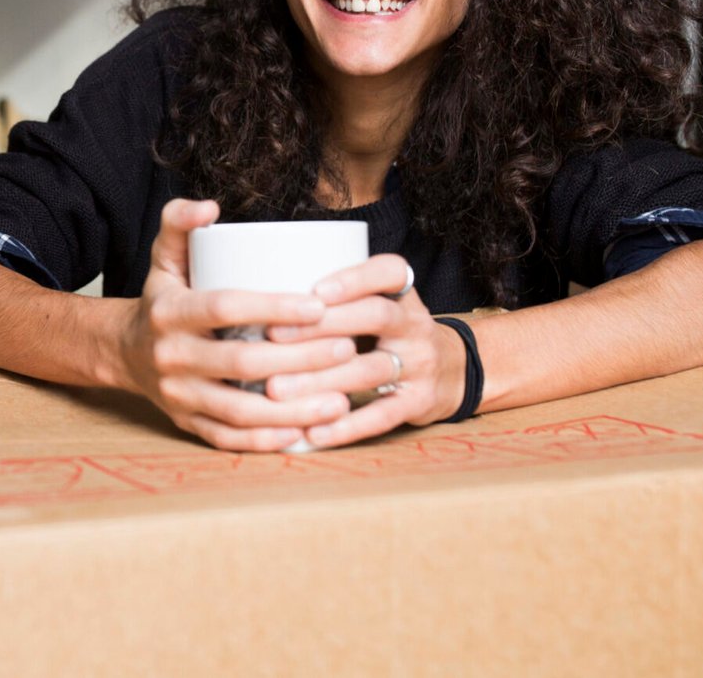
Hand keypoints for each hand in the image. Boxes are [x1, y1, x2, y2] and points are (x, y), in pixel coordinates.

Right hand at [117, 199, 359, 451]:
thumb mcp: (164, 257)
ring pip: (240, 410)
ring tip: (341, 399)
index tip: (319, 305)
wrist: (125, 352)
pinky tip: (305, 433)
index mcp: (169, 311)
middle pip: (242, 361)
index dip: (273, 307)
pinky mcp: (186, 423)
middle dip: (300, 358)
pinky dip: (266, 441)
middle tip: (348, 347)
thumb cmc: (163, 299)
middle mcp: (170, 356)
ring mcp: (177, 395)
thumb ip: (179, 221)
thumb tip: (212, 207)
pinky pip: (229, 438)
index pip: (224, 306)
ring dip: (294, 410)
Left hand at [262, 253, 465, 447]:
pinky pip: (382, 416)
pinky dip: (346, 426)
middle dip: (322, 326)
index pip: (389, 272)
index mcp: (401, 293)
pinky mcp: (419, 403)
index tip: (314, 291)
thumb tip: (252, 298)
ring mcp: (421, 364)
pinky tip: (312, 431)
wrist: (450, 371)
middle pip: (374, 317)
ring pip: (371, 369)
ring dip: (321, 379)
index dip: (353, 279)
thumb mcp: (375, 302)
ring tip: (276, 389)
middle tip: (272, 336)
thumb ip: (331, 298)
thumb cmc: (386, 332)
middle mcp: (415, 324)